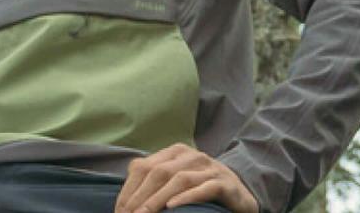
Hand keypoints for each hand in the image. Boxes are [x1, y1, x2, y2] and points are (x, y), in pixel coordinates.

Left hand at [116, 143, 259, 212]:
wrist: (240, 196)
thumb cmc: (201, 190)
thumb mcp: (176, 181)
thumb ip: (154, 184)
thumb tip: (125, 204)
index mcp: (175, 152)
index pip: (143, 167)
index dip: (128, 190)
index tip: (120, 211)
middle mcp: (192, 155)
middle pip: (159, 172)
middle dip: (140, 197)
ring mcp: (210, 168)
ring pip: (179, 180)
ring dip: (158, 199)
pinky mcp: (224, 183)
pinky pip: (204, 188)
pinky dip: (187, 197)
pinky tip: (172, 207)